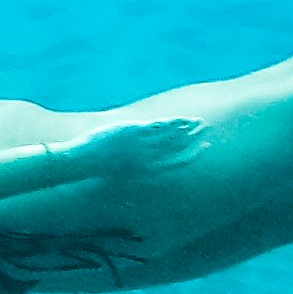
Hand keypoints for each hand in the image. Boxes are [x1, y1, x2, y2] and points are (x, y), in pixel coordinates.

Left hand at [80, 114, 202, 179]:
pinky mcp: (134, 132)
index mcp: (151, 169)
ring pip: (171, 135)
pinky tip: (177, 118)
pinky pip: (157, 126)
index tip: (206, 145)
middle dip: (194, 136)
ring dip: (185, 127)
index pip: (180, 161)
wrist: (86, 160)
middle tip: (205, 127)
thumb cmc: (106, 168)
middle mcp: (150, 158)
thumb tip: (154, 174)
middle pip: (178, 145)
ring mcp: (143, 144)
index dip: (195, 154)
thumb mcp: (128, 173)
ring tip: (196, 120)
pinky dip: (170, 122)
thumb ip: (144, 170)